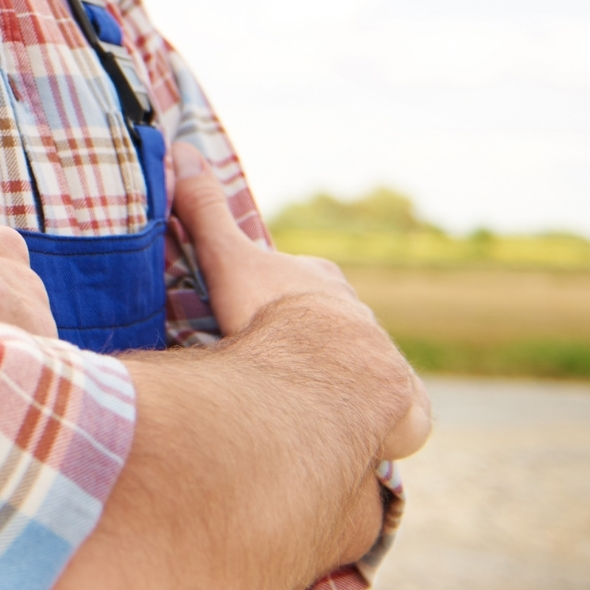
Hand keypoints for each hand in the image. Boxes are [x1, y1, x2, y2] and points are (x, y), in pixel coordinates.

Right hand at [171, 142, 433, 460]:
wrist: (332, 369)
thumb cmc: (277, 314)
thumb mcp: (230, 259)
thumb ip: (206, 212)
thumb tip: (182, 150)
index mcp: (322, 283)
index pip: (303, 283)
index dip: (281, 296)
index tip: (259, 315)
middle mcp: (361, 317)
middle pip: (334, 327)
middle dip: (313, 345)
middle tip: (278, 369)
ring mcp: (386, 360)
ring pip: (364, 370)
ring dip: (345, 387)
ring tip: (314, 411)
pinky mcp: (406, 406)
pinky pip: (400, 418)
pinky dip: (385, 427)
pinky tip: (363, 439)